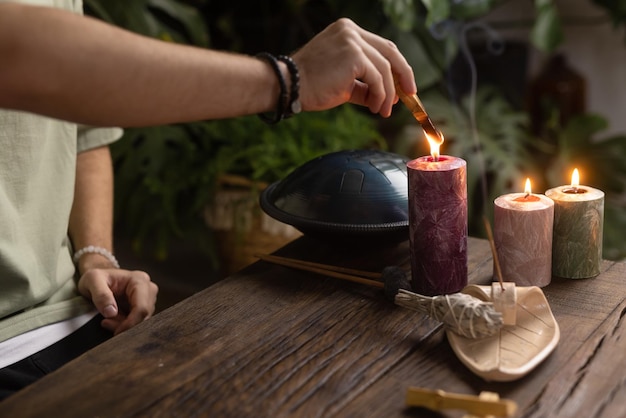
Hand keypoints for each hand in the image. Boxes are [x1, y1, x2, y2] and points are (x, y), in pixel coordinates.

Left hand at [77, 268, 158, 334]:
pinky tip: (113, 320)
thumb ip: (101, 295)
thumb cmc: (97, 277)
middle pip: (144, 316)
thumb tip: (111, 312)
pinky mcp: (143, 307)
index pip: (142, 307)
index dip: (130, 323)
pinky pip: (138, 321)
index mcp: (139, 280)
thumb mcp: (92, 280)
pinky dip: (125, 325)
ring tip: (107, 319)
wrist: (98, 279)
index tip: (116, 332)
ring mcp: (148, 299)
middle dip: (125, 325)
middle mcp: (148, 289)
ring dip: (124, 325)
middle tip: (106, 323)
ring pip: (142, 320)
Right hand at [293, 18, 415, 117]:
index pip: (381, 46)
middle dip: (403, 75)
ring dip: (388, 93)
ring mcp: (352, 40)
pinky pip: (377, 77)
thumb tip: (386, 97)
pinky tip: (375, 107)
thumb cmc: (311, 86)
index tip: (403, 86)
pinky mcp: (353, 54)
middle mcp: (350, 30)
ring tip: (383, 111)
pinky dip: (380, 95)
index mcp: (347, 31)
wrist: (290, 87)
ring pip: (385, 68)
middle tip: (410, 95)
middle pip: (390, 51)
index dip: (396, 66)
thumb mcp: (343, 83)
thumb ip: (364, 85)